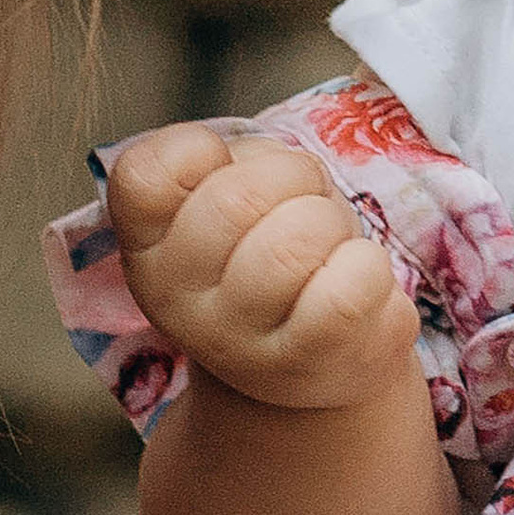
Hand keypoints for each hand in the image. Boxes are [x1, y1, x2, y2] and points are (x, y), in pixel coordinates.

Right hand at [106, 124, 417, 409]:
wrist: (315, 358)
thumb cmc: (274, 252)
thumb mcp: (232, 197)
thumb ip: (229, 165)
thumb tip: (261, 162)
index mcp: (149, 245)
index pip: (145, 175)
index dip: (201, 151)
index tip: (231, 174)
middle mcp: (175, 300)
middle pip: (238, 197)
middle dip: (295, 177)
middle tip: (302, 205)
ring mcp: (235, 342)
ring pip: (300, 236)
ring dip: (333, 223)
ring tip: (327, 249)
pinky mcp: (305, 364)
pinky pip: (351, 286)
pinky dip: (368, 266)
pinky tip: (353, 284)